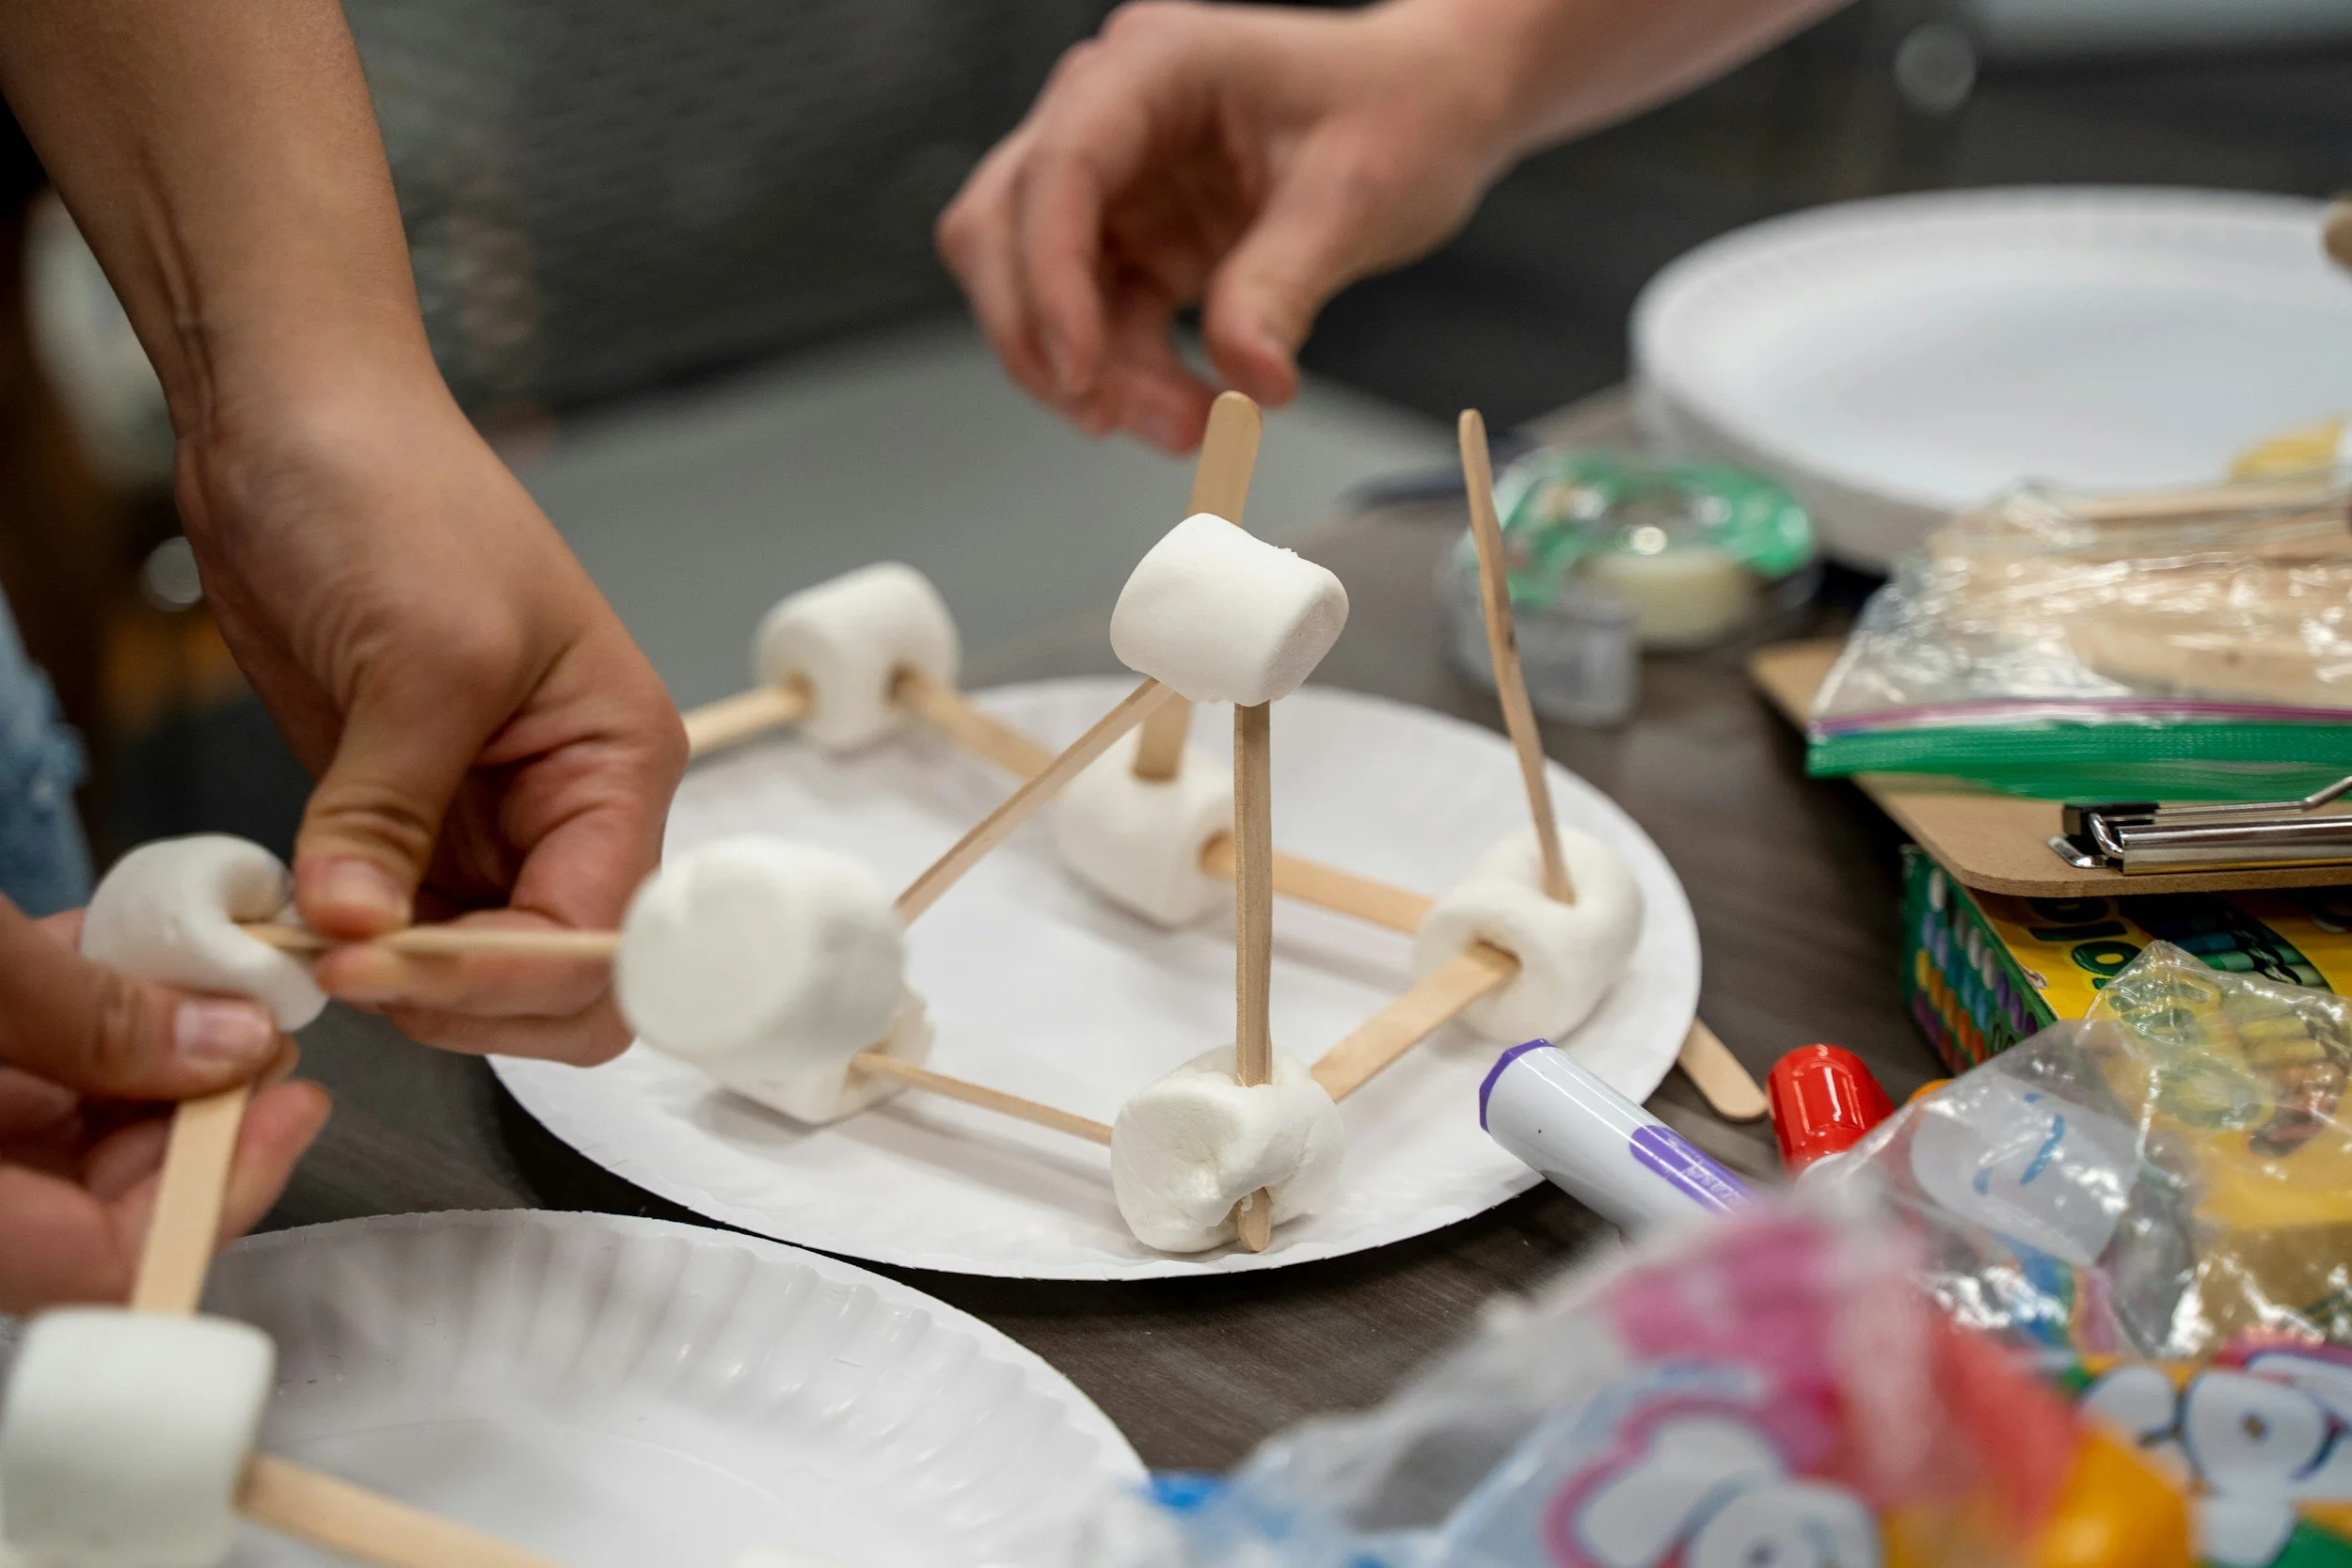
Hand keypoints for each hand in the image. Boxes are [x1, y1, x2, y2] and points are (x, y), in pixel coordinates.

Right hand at [0, 906, 328, 1314]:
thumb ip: (94, 1020)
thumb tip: (232, 1048)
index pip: (107, 1270)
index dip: (221, 1194)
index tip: (295, 1108)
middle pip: (95, 1206)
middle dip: (199, 1115)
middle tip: (268, 1032)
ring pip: (64, 1143)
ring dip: (151, 1064)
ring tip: (219, 989)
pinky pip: (21, 1087)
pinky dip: (82, 1031)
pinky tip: (133, 962)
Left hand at [176, 369, 687, 1063]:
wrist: (297, 421)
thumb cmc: (398, 496)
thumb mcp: (420, 656)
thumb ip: (390, 810)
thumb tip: (357, 930)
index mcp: (620, 761)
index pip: (604, 929)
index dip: (510, 971)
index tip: (391, 966)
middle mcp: (572, 804)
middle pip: (564, 975)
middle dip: (471, 997)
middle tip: (358, 974)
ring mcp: (488, 815)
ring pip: (479, 965)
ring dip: (407, 980)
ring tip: (318, 946)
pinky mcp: (406, 814)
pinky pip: (406, 923)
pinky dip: (362, 943)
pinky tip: (308, 922)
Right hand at [937, 0, 1522, 452]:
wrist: (1434, 113)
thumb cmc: (1401, 114)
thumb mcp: (1355, 199)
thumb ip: (1284, 285)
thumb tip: (1245, 381)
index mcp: (1157, 64)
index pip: (1060, 168)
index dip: (1051, 278)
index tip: (1080, 372)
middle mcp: (1111, 111)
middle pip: (1003, 227)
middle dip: (1044, 336)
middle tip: (1115, 418)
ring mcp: (1115, 179)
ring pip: (1036, 287)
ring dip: (1087, 372)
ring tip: (1185, 428)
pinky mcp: (1134, 237)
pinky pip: (1092, 319)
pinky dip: (1122, 376)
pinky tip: (1186, 411)